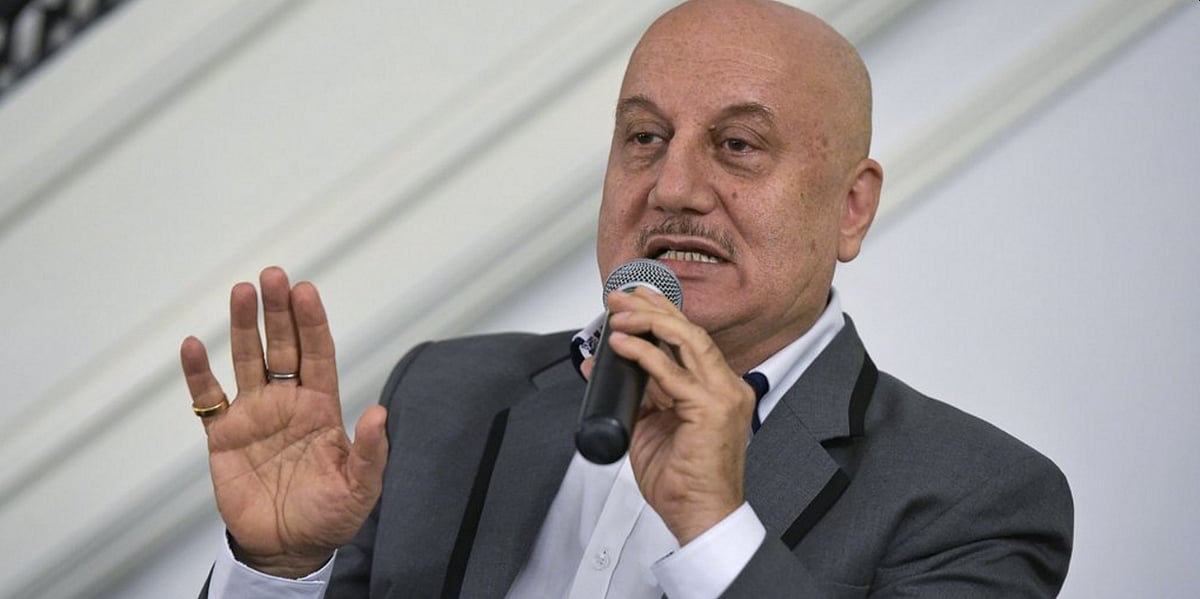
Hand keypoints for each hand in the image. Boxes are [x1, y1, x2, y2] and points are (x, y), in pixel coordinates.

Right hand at [179, 267, 388, 577]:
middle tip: (272, 275)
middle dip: (278, 311)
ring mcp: (254, 415)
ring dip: (243, 326)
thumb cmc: (329, 516)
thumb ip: (371, 451)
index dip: (312, 323)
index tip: (306, 291)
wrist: (287, 548)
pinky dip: (198, 374)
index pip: (318, 354)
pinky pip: (208, 398)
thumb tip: (379, 414)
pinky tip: (194, 346)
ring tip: (241, 292)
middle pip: (282, 346)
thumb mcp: (360, 487)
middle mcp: (288, 402)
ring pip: (247, 360)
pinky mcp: (224, 436)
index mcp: (322, 408)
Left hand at [586, 287, 757, 544]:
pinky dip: (644, 353)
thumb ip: (634, 395)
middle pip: (690, 331)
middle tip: (620, 295)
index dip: (660, 315)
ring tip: (619, 312)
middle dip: (653, 307)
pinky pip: (672, 372)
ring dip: (649, 321)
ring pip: (687, 340)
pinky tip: (621, 344)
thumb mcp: (649, 427)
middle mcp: (726, 387)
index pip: (689, 340)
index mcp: (716, 389)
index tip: (632, 301)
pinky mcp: (712, 409)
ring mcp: (723, 396)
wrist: (699, 516)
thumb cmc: (681, 481)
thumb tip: (600, 366)